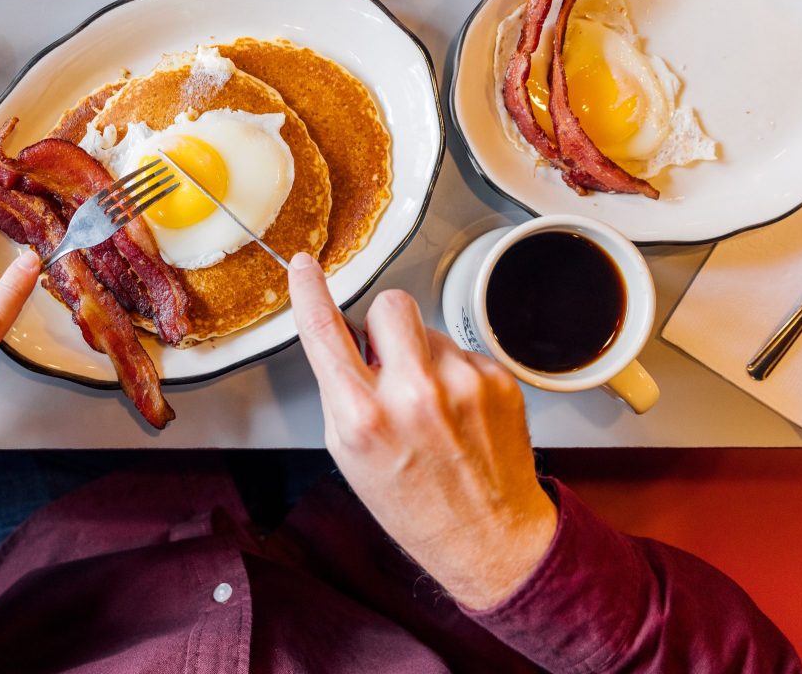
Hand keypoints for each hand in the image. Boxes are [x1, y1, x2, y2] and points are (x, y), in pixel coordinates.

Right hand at [288, 253, 555, 609]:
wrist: (487, 536)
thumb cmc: (412, 502)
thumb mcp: (348, 452)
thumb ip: (343, 390)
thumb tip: (349, 336)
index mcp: (363, 416)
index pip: (323, 331)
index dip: (309, 291)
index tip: (305, 266)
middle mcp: (413, 394)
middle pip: (390, 305)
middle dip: (384, 324)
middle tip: (388, 360)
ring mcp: (461, 385)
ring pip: (429, 328)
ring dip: (423, 354)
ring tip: (431, 405)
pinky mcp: (497, 381)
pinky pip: (462, 351)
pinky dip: (455, 374)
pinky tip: (458, 413)